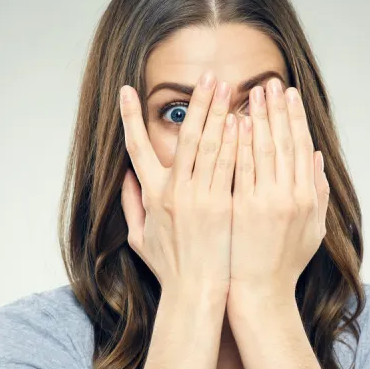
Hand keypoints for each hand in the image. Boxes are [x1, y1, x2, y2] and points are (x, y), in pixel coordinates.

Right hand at [119, 71, 238, 303]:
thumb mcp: (139, 237)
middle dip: (197, 104)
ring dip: (220, 114)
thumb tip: (126, 176)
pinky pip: (231, 167)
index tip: (127, 91)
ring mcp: (200, 198)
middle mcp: (175, 192)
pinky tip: (243, 121)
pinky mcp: (223, 206)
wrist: (197, 292)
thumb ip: (132, 204)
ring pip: (211, 146)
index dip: (129, 118)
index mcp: (152, 195)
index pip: (136, 148)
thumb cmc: (170, 267)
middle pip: (186, 138)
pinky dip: (236, 142)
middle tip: (208, 77)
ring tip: (229, 88)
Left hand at [228, 77, 329, 307]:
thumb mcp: (313, 229)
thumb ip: (318, 192)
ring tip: (252, 92)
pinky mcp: (241, 209)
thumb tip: (317, 157)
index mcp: (307, 198)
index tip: (288, 94)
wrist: (259, 292)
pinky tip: (234, 122)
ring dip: (258, 118)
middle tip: (269, 82)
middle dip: (276, 110)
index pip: (301, 148)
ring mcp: (264, 202)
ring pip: (262, 150)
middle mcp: (289, 196)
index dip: (295, 119)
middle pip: (283, 142)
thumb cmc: (284, 263)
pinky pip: (240, 169)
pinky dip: (238, 144)